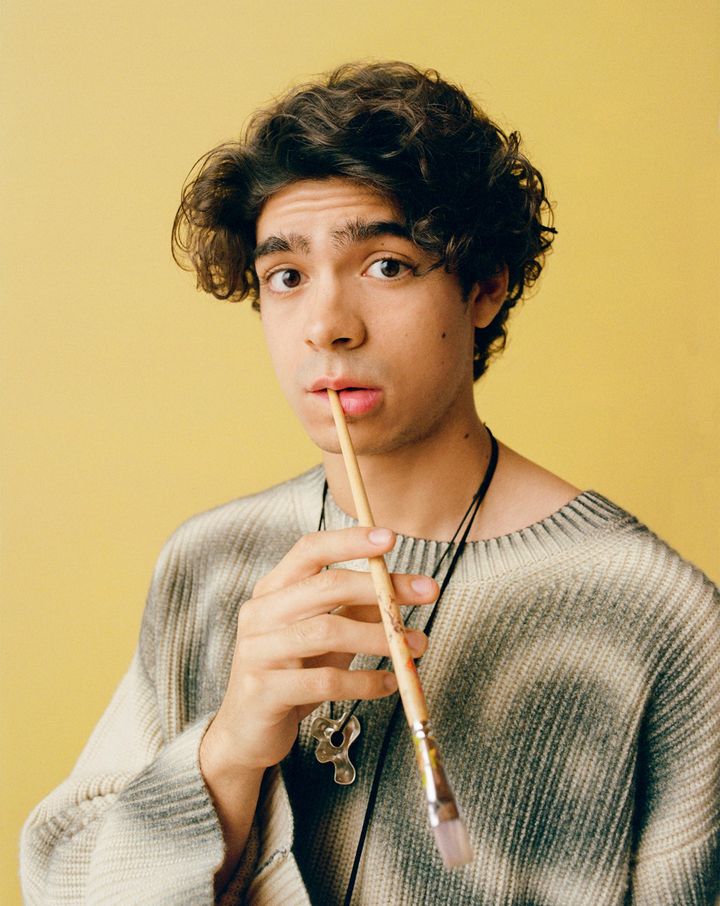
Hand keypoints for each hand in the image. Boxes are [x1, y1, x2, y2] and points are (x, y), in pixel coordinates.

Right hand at [201, 526, 437, 776]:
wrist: (245, 732)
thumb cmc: (290, 675)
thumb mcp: (324, 636)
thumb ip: (353, 610)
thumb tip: (400, 587)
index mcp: (272, 590)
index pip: (309, 550)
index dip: (350, 540)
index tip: (391, 537)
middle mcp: (260, 613)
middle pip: (326, 586)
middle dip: (382, 587)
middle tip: (428, 591)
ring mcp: (257, 651)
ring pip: (328, 631)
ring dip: (381, 637)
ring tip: (416, 646)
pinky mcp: (263, 691)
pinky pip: (326, 681)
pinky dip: (365, 681)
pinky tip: (389, 684)